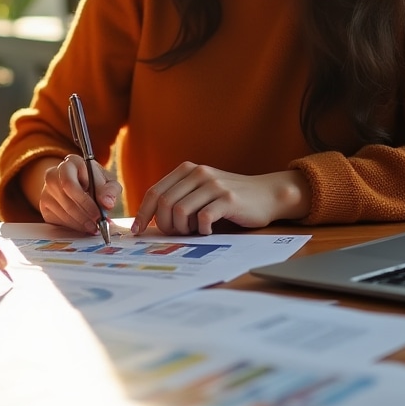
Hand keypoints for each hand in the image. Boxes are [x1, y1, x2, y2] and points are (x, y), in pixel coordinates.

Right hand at [30, 154, 121, 234]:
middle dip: (84, 215)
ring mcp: (46, 190)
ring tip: (93, 227)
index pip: (70, 184)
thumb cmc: (96, 182)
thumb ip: (110, 190)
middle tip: (97, 225)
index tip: (99, 214)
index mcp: (70, 162)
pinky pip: (57, 220)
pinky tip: (83, 226)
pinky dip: (72, 226)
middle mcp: (53, 174)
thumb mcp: (108, 182)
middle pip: (65, 199)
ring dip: (80, 223)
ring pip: (62, 212)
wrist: (81, 184)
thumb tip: (107, 203)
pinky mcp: (44, 206)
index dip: (85, 202)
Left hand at [131, 163, 310, 235]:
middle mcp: (198, 173)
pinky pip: (203, 218)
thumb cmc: (229, 199)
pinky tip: (208, 231)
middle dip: (164, 225)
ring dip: (182, 229)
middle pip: (164, 203)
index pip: (154, 192)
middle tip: (174, 235)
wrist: (267, 194)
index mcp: (186, 169)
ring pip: (180, 211)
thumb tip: (150, 220)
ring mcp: (213, 185)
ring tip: (193, 232)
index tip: (138, 230)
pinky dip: (202, 230)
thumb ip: (179, 197)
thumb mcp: (201, 190)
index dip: (143, 213)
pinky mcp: (228, 199)